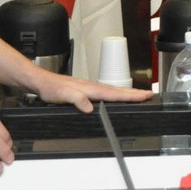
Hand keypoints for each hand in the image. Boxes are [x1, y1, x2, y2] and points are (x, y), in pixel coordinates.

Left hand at [29, 69, 153, 110]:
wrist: (41, 82)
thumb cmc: (51, 88)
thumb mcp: (62, 95)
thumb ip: (76, 99)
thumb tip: (90, 107)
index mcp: (91, 89)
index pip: (115, 93)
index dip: (131, 95)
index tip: (145, 95)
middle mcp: (93, 87)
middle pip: (118, 90)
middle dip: (135, 93)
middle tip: (149, 94)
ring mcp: (90, 88)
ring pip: (113, 90)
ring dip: (127, 92)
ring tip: (138, 95)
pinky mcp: (86, 90)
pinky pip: (106, 92)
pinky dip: (115, 94)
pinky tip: (115, 97)